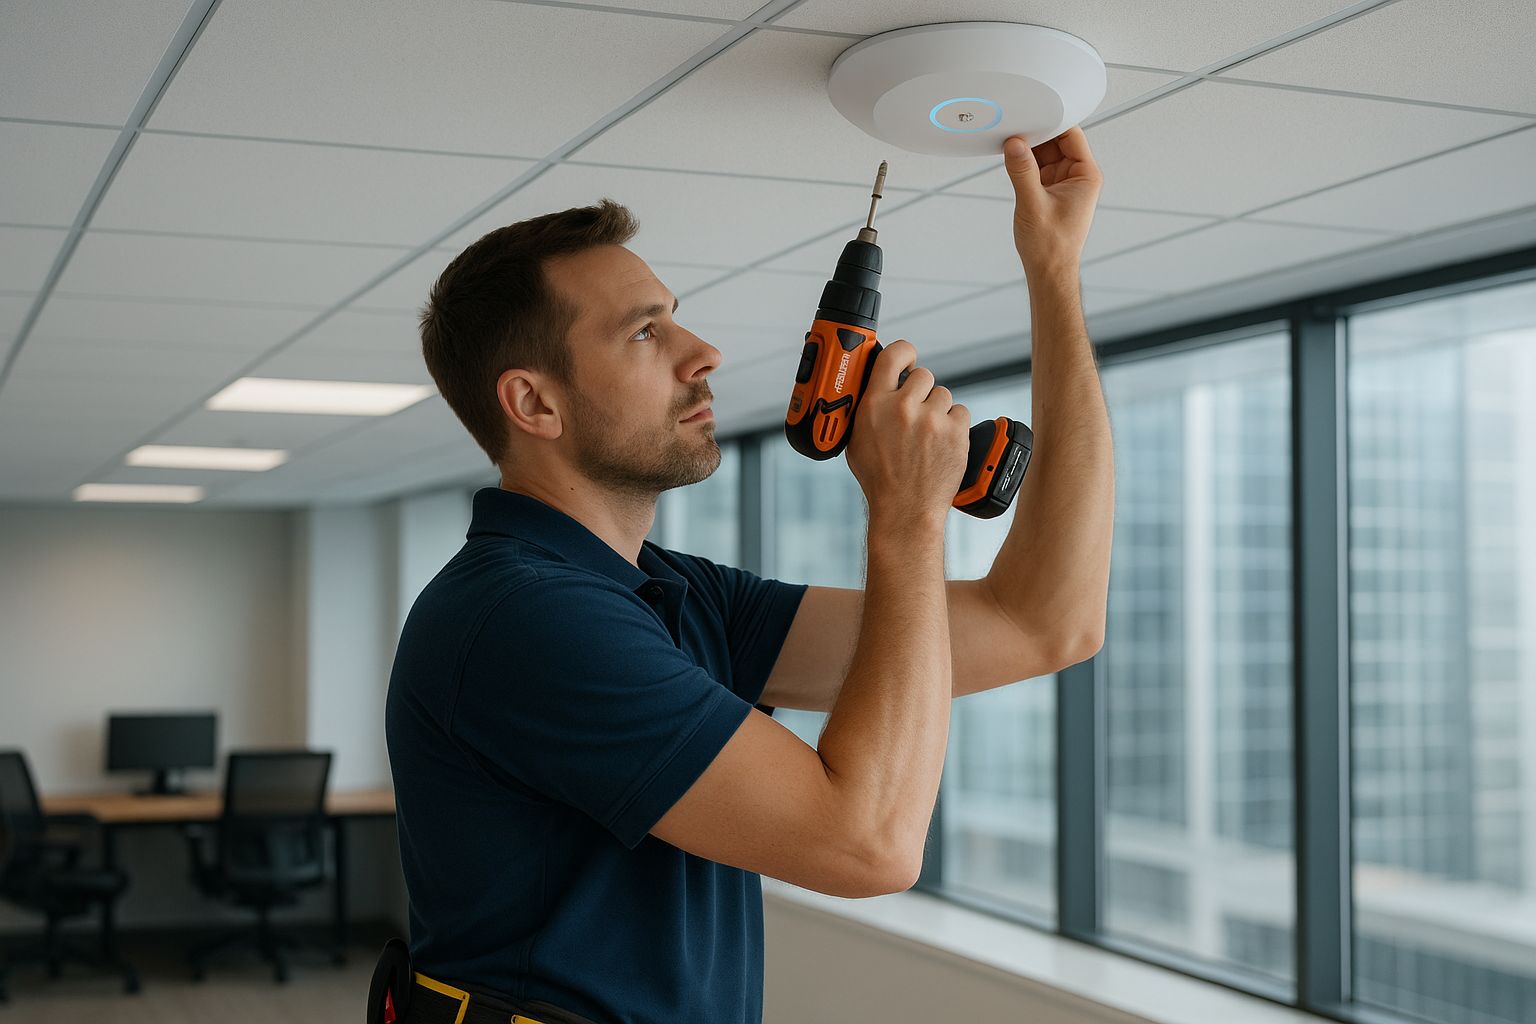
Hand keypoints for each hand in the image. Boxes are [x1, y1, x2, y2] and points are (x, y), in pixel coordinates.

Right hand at [1002, 126, 1102, 273]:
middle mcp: (1077, 177)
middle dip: (1037, 134)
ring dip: (1028, 149)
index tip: (1033, 114)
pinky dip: (1024, 162)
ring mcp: (1063, 183)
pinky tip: (1011, 158)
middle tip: (1016, 126)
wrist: (1049, 272)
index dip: (1053, 123)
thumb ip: (1022, 172)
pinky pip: (1036, 167)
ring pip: (1045, 153)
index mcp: (1086, 176)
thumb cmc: (1051, 246)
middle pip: (1057, 141)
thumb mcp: (1033, 204)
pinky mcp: (1049, 191)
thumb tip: (1014, 145)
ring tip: (1010, 143)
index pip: (1072, 136)